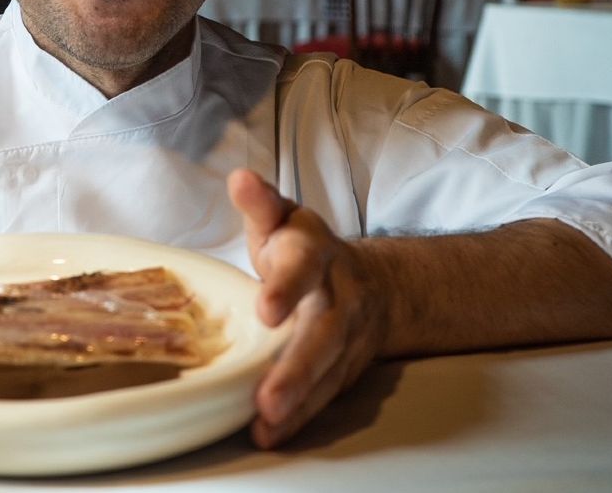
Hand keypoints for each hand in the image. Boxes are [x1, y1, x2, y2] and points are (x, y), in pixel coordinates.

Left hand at [227, 168, 386, 447]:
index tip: (266, 310)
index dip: (285, 287)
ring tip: (267, 420)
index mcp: (317, 254)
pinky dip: (301, 415)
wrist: (371, 282)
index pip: (303, 267)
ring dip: (299, 398)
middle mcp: (339, 296)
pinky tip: (272, 433)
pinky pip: (326, 394)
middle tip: (267, 396)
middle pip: (323, 333)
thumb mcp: (283, 219)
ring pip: (328, 370)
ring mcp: (347, 336)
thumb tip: (240, 179)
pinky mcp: (346, 367)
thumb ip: (261, 204)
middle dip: (297, 366)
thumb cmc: (303, 248)